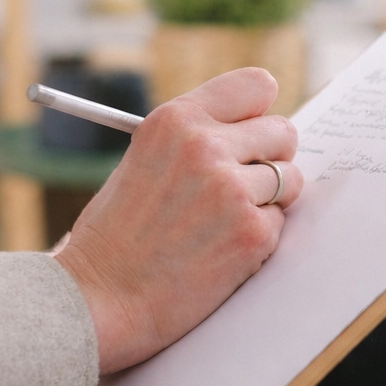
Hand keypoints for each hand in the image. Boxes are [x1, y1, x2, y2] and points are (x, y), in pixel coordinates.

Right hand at [56, 68, 304, 374]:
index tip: (254, 132)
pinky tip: (219, 251)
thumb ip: (194, 142)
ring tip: (222, 223)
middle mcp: (206, 145)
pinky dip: (259, 239)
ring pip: (290, 179)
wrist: (96, 299)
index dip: (259, 114)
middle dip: (270, 158)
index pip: (256, 86)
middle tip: (244, 185)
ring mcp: (233, 189)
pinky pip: (281, 223)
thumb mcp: (143, 162)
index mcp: (175, 119)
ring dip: (267, 201)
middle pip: (283, 131)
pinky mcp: (252, 233)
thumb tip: (253, 135)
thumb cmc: (114, 237)